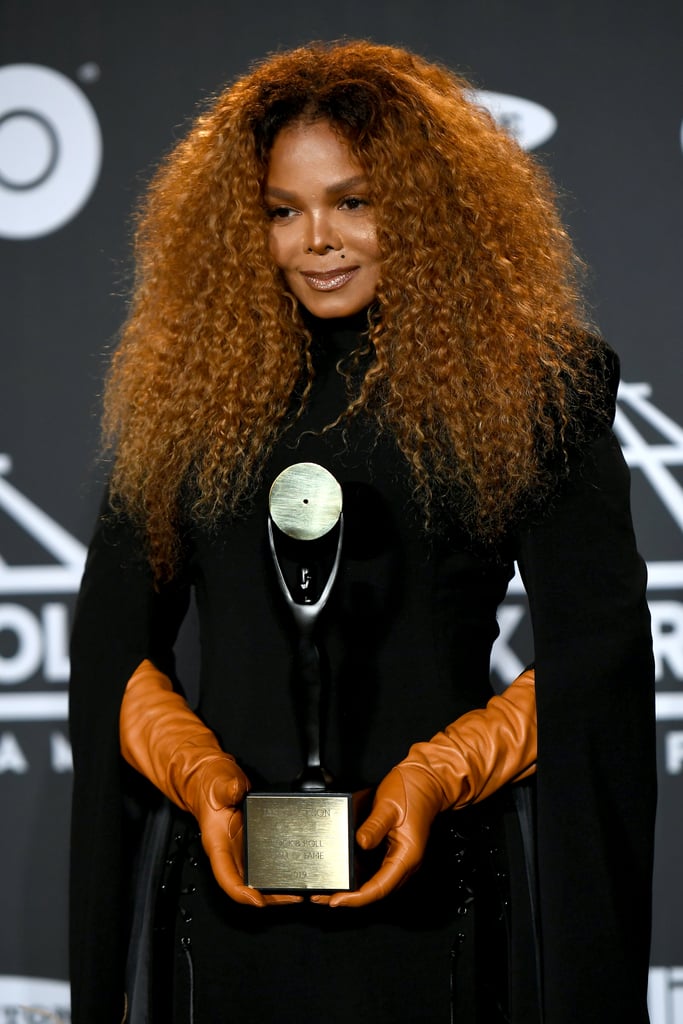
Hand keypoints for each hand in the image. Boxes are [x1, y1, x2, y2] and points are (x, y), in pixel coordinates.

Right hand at [193, 765, 302, 907]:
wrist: (213, 783)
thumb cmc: (213, 787)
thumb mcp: (220, 784)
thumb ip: (228, 788)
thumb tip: (236, 790)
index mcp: (218, 845)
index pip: (227, 878)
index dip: (242, 894)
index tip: (258, 900)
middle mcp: (230, 853)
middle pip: (246, 887)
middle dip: (268, 898)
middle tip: (293, 898)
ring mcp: (242, 851)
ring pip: (257, 881)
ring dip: (275, 891)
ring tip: (298, 893)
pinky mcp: (254, 845)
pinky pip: (265, 866)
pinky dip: (279, 875)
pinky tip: (295, 875)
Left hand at [311, 761, 442, 906]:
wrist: (425, 782)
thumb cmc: (412, 791)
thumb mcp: (388, 805)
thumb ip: (374, 825)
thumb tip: (360, 843)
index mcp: (406, 856)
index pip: (379, 888)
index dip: (356, 898)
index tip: (336, 901)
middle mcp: (404, 863)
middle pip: (375, 891)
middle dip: (349, 898)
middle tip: (322, 897)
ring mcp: (398, 859)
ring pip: (374, 884)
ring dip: (352, 890)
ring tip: (327, 889)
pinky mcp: (392, 852)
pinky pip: (374, 872)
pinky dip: (357, 877)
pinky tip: (342, 874)